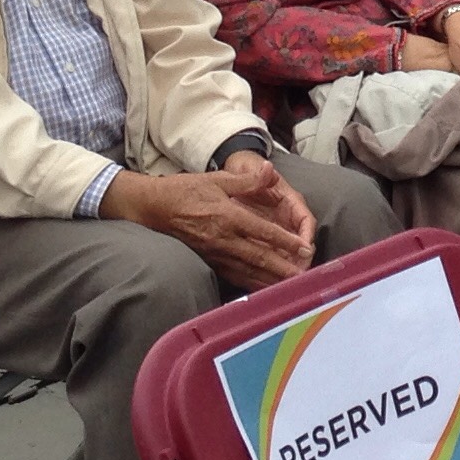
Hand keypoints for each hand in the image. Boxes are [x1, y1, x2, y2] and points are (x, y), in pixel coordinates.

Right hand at [104, 155, 315, 287]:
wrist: (153, 208)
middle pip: (259, 257)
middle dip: (284, 267)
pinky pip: (235, 276)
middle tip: (306, 275)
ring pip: (248, 271)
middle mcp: (223, 239)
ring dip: (271, 279)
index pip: (262, 231)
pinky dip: (253, 284)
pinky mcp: (209, 262)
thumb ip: (247, 180)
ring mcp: (215, 254)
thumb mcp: (217, 179)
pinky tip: (267, 288)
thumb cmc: (186, 190)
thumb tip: (270, 170)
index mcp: (227, 216)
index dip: (285, 241)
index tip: (305, 248)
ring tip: (293, 285)